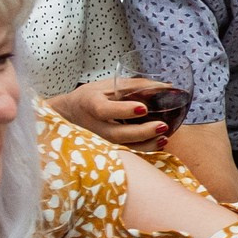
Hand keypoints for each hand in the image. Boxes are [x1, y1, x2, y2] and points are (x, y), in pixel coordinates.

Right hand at [52, 79, 170, 149]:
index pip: (104, 109)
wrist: (70, 114)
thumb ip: (136, 86)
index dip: (123, 110)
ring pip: (122, 148)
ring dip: (146, 145)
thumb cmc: (91, 96)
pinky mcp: (106, 149)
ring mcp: (99, 140)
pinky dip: (143, 150)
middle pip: (116, 134)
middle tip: (162, 125)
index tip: (143, 108)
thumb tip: (167, 87)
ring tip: (164, 137)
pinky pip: (126, 153)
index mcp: (90, 104)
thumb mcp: (108, 85)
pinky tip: (158, 144)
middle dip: (141, 132)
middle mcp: (93, 125)